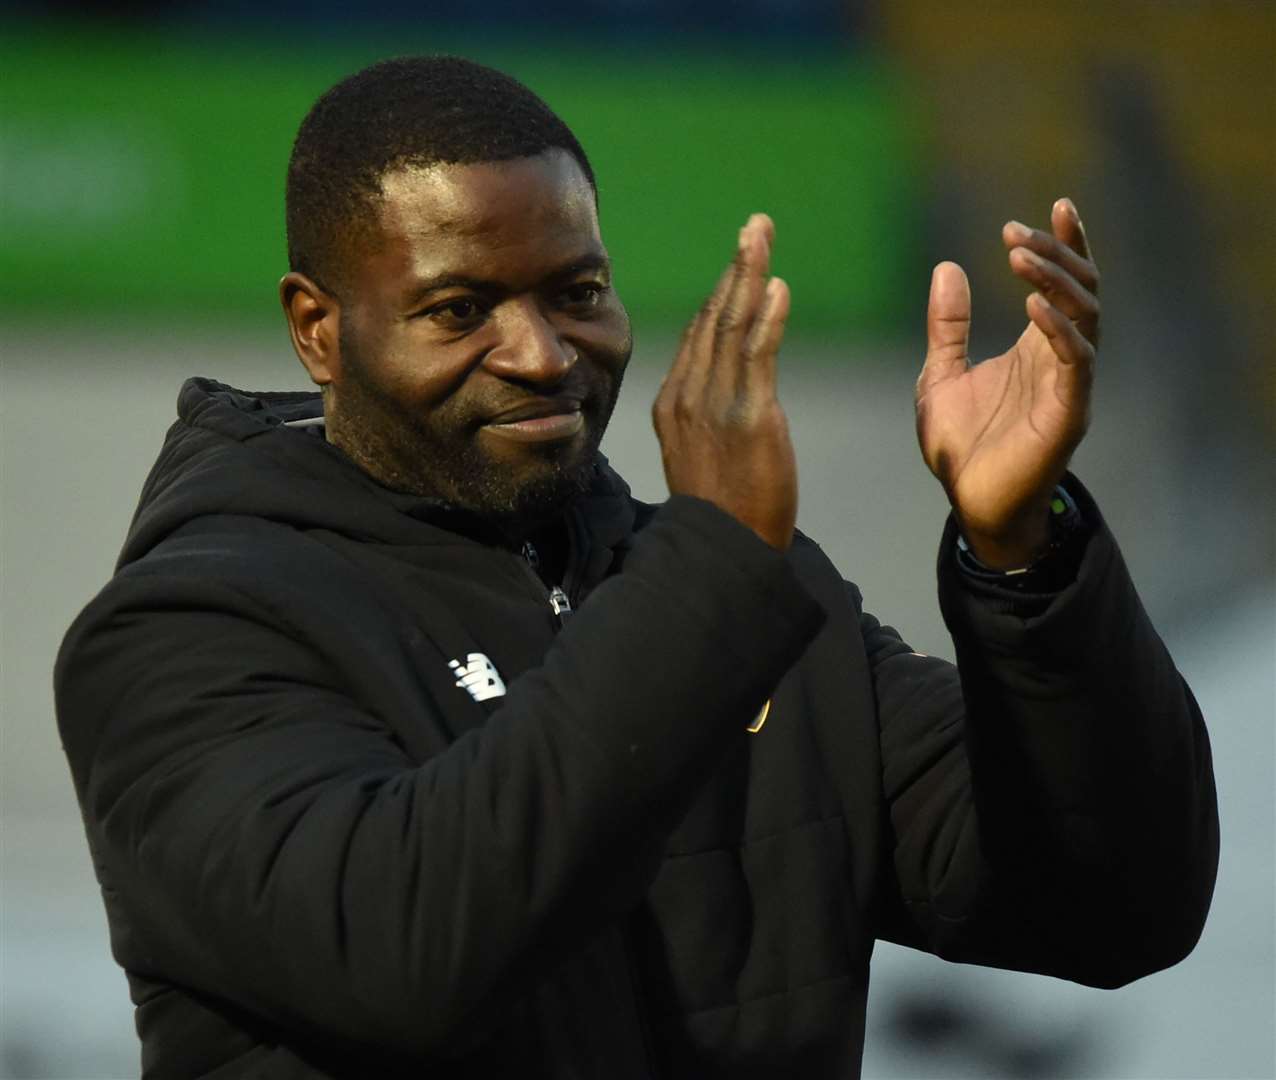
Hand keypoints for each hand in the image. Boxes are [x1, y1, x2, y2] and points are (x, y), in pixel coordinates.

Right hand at [653, 214, 796, 549]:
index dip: (722, 295)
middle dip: (736, 268)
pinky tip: (777, 286)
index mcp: (673, 405)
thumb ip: (704, 419)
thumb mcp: (699, 457)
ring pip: (732, 325)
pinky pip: (756, 355)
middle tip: (755, 226)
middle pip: (713, 318)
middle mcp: (688, 396)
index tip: (741, 265)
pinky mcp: (749, 416)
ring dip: (749, 274)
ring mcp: (715, 404)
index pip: (699, 337)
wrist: (723, 550)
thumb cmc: (720, 512)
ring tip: (762, 235)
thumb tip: (719, 394)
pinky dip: (766, 317)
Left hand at [915, 198, 1099, 568]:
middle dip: (1054, 255)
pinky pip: (1075, 362)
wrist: (969, 504)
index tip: (1056, 204)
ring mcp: (1068, 384)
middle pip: (1079, 290)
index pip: (1063, 285)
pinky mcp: (1067, 413)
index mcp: (1036, 348)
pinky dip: (1058, 330)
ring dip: (1054, 282)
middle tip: (1016, 232)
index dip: (1064, 245)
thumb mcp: (940, 375)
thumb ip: (947, 326)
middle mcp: (1060, 359)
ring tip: (1020, 255)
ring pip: (1083, 317)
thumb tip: (947, 268)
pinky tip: (1034, 305)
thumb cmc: (962, 447)